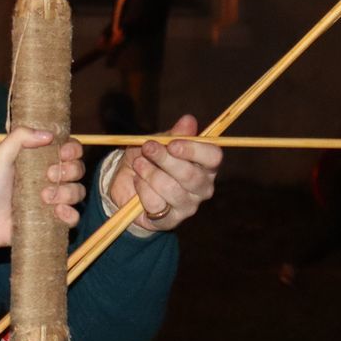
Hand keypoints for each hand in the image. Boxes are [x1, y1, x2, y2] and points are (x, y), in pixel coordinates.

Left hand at [0, 130, 85, 247]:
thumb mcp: (1, 155)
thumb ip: (19, 137)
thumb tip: (48, 135)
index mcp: (44, 159)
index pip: (71, 149)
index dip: (73, 149)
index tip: (62, 153)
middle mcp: (53, 178)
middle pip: (79, 169)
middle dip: (69, 170)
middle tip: (48, 175)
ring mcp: (55, 199)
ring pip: (78, 192)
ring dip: (67, 192)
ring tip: (45, 196)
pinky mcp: (54, 219)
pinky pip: (74, 216)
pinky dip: (70, 213)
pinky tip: (56, 211)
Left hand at [105, 114, 220, 233]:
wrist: (126, 183)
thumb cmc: (148, 159)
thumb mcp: (157, 141)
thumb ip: (173, 134)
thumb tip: (189, 120)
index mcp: (205, 164)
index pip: (213, 157)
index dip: (193, 150)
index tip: (172, 144)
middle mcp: (202, 186)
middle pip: (191, 175)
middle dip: (165, 160)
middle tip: (147, 147)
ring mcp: (188, 206)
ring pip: (171, 189)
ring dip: (150, 173)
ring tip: (138, 164)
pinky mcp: (170, 220)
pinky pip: (156, 204)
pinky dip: (142, 189)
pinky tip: (137, 182)